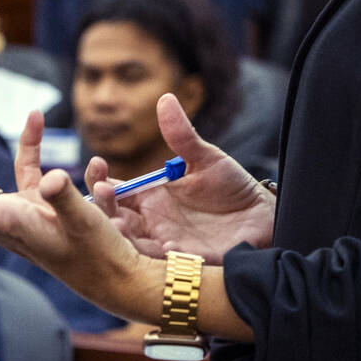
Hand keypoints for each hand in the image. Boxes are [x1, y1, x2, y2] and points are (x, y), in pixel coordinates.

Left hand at [0, 106, 163, 322]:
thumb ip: (66, 198)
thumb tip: (52, 177)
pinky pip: (22, 169)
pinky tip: (36, 119)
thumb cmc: (98, 254)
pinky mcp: (39, 205)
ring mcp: (18, 212)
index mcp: (6, 224)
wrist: (117, 274)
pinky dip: (27, 144)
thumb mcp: (85, 224)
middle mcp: (3, 219)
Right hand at [86, 93, 275, 263]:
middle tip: (103, 192)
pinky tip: (160, 243)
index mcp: (151, 195)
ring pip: (131, 243)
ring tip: (116, 224)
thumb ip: (182, 135)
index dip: (101, 180)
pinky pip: (163, 262)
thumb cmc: (231, 186)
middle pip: (113, 217)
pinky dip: (156, 254)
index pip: (114, 189)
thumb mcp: (205, 158)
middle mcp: (151, 220)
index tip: (98, 165)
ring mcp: (164, 242)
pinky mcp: (184, 260)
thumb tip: (165, 98)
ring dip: (121, 235)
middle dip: (103, 208)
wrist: (262, 215)